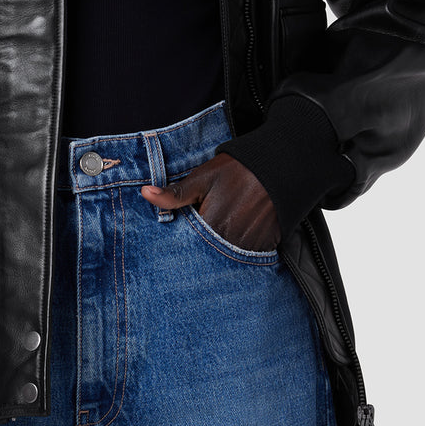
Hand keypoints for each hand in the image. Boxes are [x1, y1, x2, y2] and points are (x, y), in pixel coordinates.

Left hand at [140, 152, 281, 250]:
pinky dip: (240, 251)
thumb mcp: (201, 178)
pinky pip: (248, 258)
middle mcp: (230, 241)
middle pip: (208, 256)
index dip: (183, 243)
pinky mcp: (266, 247)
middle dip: (201, 251)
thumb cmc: (236, 170)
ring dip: (221, 252)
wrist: (279, 166)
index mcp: (210, 226)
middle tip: (201, 238)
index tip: (180, 240)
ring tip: (222, 233)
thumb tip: (145, 194)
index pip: (188, 247)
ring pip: (227, 259)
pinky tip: (237, 237)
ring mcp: (250, 246)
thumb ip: (174, 194)